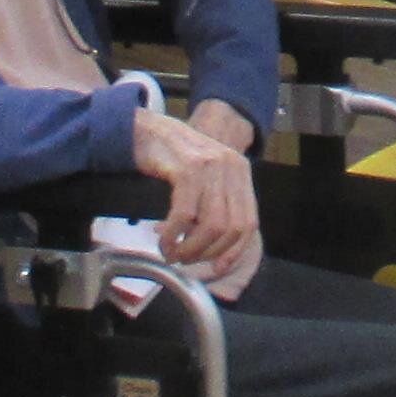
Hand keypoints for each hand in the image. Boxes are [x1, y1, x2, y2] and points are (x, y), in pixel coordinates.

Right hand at [129, 100, 258, 289]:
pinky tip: (163, 241)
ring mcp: (211, 166)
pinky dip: (174, 235)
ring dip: (190, 248)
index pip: (248, 222)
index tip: (218, 268)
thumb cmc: (173, 157)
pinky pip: (185, 214)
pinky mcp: (188, 168)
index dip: (234, 251)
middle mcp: (231, 166)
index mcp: (240, 171)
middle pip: (231, 228)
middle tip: (186, 260)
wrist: (147, 129)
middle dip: (207, 253)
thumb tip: (217, 252)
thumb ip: (216, 205)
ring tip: (174, 253)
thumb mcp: (206, 177)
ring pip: (211, 225)